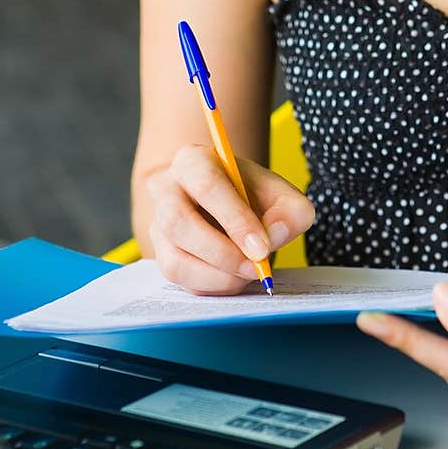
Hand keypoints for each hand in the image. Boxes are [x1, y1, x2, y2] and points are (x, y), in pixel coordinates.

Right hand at [147, 144, 314, 294]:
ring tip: (248, 274)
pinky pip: (180, 281)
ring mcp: (157, 226)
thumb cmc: (251, 196)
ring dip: (217, 276)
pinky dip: (212, 287)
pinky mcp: (161, 256)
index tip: (262, 248)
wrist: (225, 206)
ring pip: (175, 260)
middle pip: (179, 223)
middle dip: (223, 253)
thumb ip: (290, 212)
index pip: (206, 185)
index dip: (235, 219)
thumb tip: (275, 235)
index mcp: (193, 161)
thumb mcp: (281, 195)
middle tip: (256, 268)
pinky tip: (234, 278)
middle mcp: (165, 190)